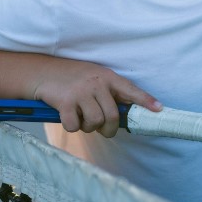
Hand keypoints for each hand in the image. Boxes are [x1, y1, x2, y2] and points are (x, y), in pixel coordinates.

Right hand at [32, 58, 161, 137]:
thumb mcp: (94, 77)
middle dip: (108, 129)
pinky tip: (67, 115)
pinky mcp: (65, 102)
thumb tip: (121, 115)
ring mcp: (81, 92)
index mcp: (107, 76)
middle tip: (102, 129)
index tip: (159, 109)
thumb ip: (108, 92)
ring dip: (89, 127)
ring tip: (81, 117)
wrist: (42, 72)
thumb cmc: (71, 78)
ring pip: (95, 123)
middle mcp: (96, 83)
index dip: (145, 101)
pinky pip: (75, 126)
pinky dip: (72, 126)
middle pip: (113, 116)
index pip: (130, 90)